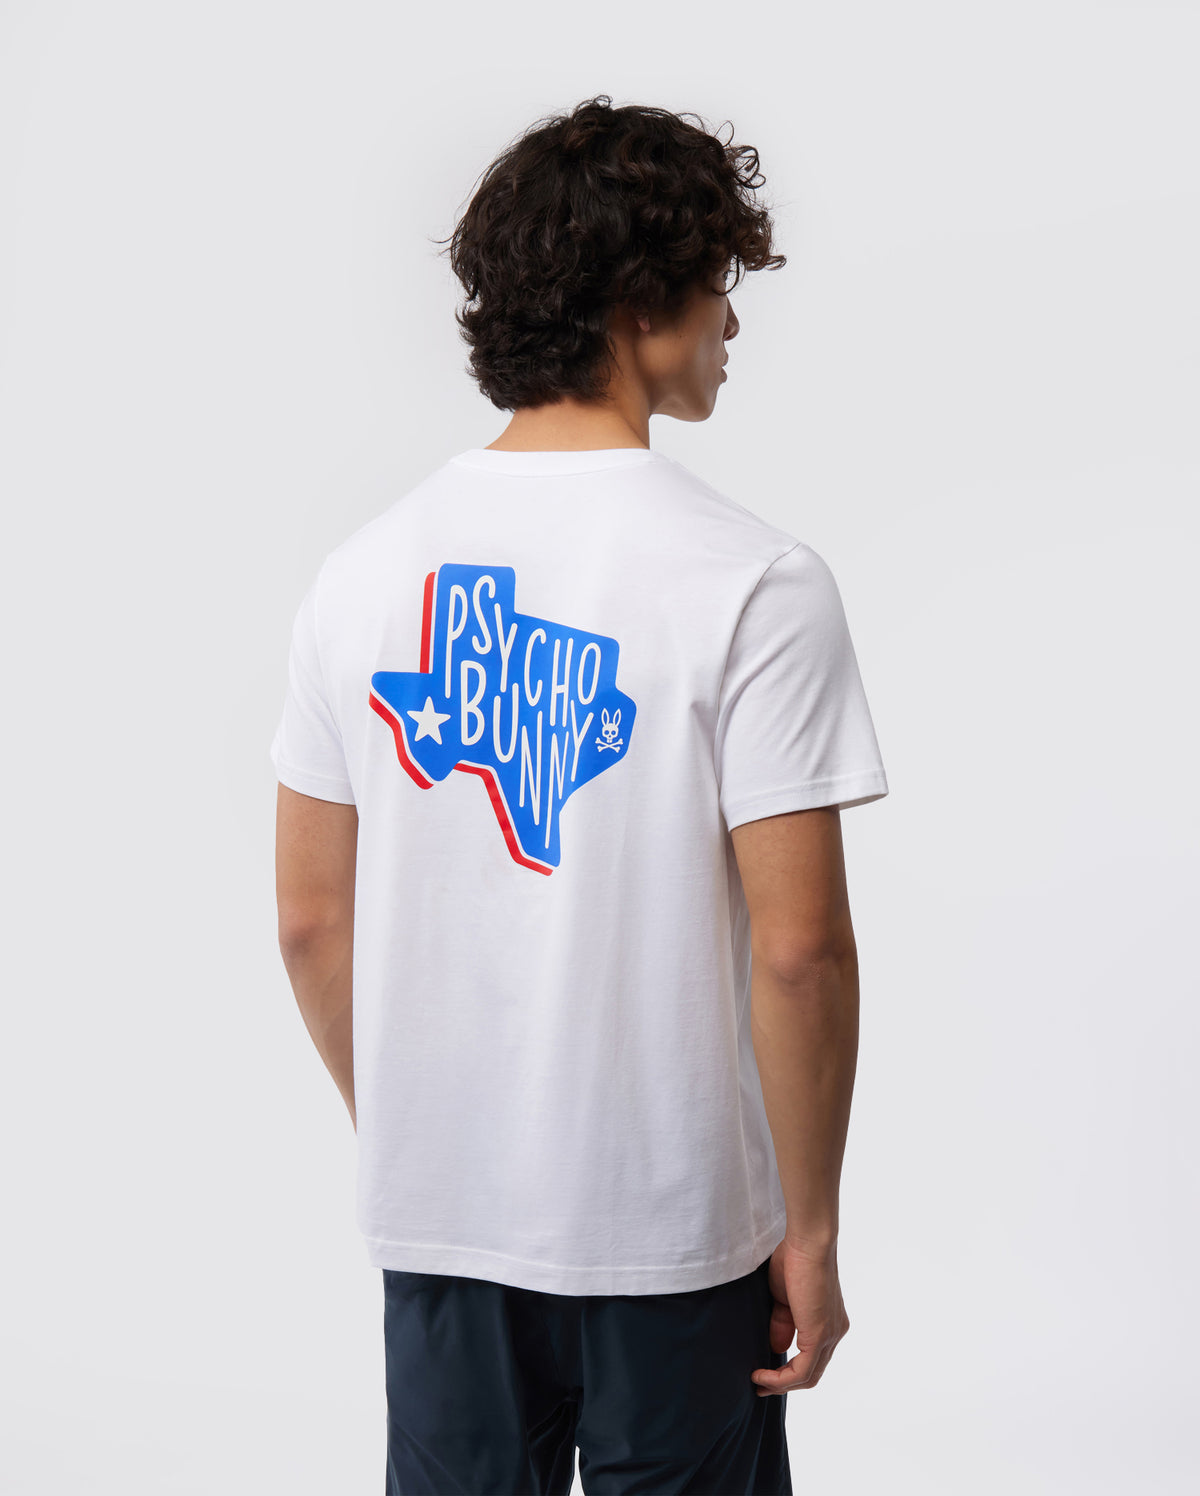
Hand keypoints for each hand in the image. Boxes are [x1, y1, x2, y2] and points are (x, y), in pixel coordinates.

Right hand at [750, 1236, 848, 1396]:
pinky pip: (801, 1370)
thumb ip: (782, 1323)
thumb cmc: (794, 1259)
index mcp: (829, 1322)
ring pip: (808, 1376)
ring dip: (780, 1385)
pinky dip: (781, 1379)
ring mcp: (830, 1335)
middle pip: (812, 1373)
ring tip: (758, 1383)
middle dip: (784, 1384)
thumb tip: (777, 1349)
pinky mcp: (819, 1335)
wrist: (808, 1242)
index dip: (789, 1371)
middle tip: (760, 1385)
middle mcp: (834, 1332)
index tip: (764, 1373)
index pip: (812, 1358)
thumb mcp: (784, 1298)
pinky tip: (761, 1375)